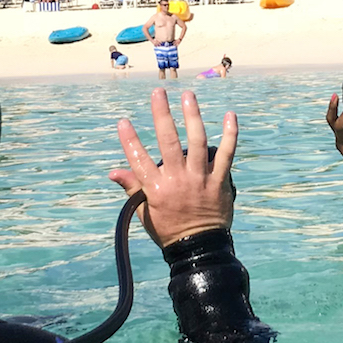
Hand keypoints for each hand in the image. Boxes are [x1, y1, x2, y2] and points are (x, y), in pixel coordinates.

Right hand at [110, 89, 237, 246]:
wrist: (199, 249)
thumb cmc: (168, 230)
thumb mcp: (144, 212)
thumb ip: (131, 188)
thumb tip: (112, 172)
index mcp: (157, 189)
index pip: (139, 160)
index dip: (130, 140)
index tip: (123, 121)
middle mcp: (178, 180)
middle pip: (168, 142)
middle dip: (162, 115)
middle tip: (159, 93)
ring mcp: (200, 179)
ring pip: (197, 142)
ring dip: (192, 116)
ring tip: (188, 96)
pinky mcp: (220, 181)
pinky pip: (227, 155)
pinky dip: (230, 135)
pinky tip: (230, 116)